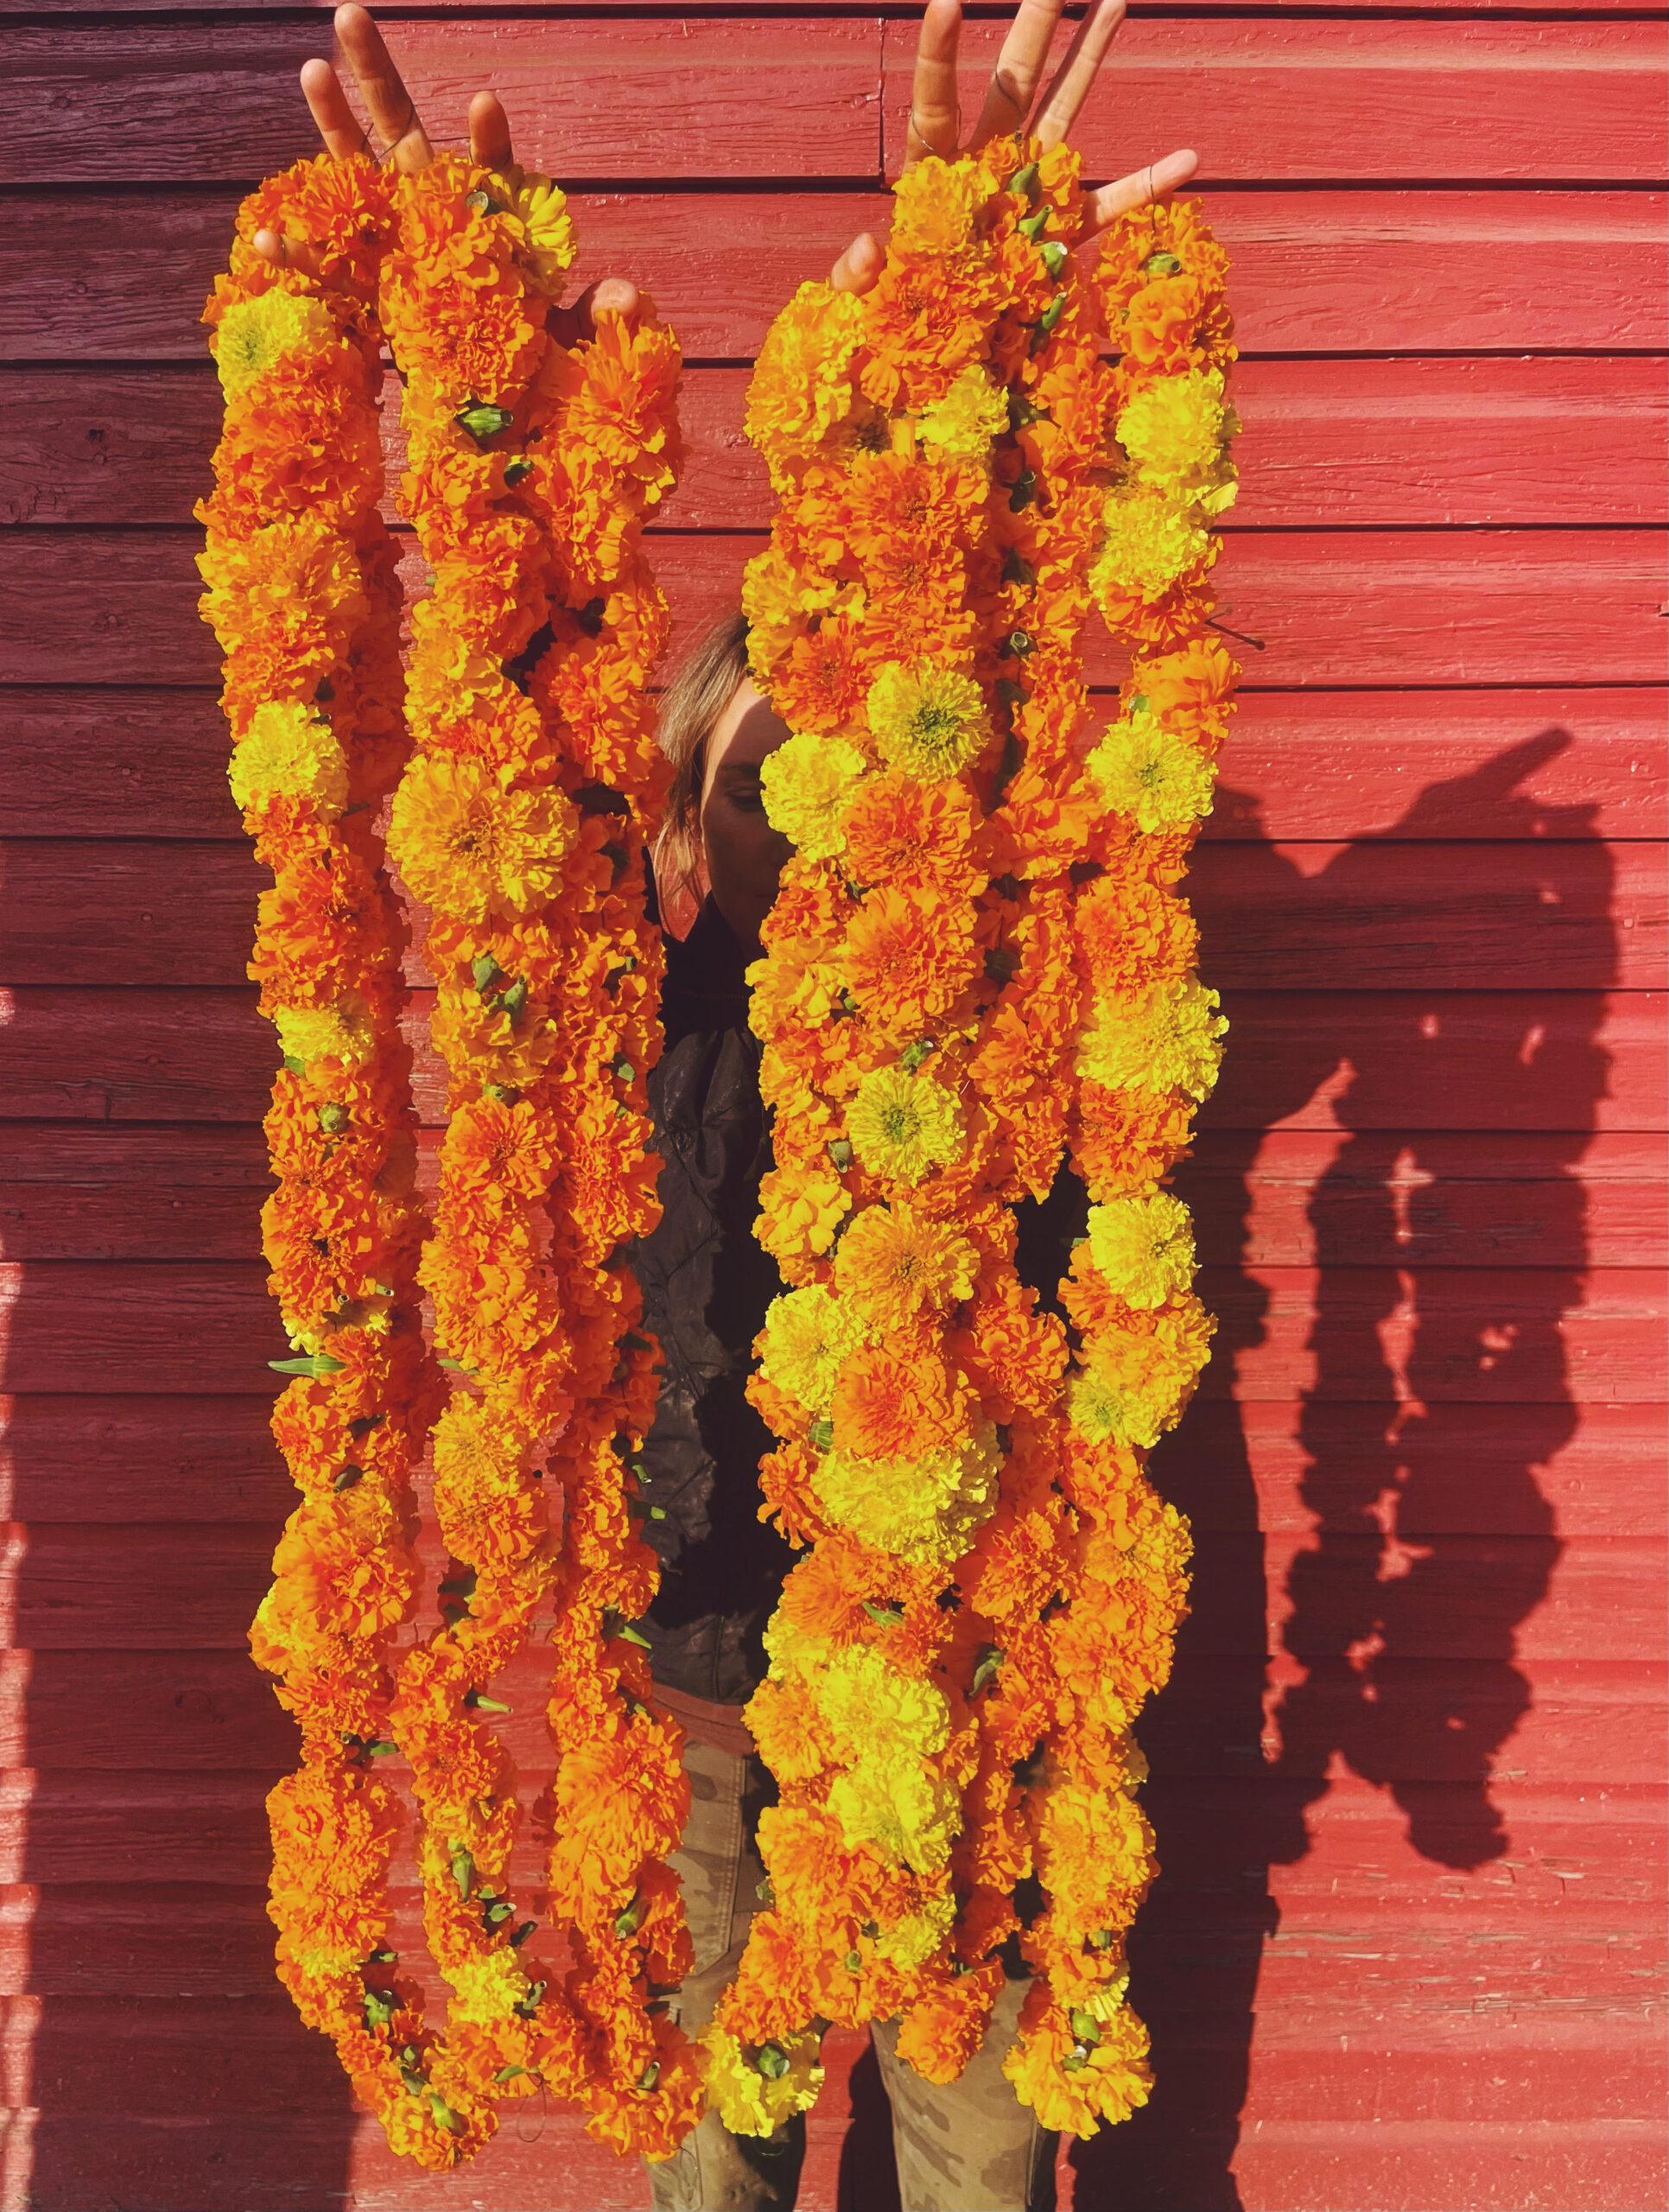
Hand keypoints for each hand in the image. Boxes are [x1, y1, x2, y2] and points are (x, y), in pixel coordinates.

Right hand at [255, 3, 637, 341]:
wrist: (509, 418)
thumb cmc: (547, 371)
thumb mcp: (582, 344)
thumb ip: (602, 316)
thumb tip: (622, 299)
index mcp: (493, 224)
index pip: (493, 171)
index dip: (488, 140)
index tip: (484, 104)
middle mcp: (439, 220)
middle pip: (405, 137)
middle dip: (378, 77)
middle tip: (352, 10)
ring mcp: (400, 250)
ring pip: (359, 176)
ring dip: (333, 127)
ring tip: (310, 68)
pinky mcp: (376, 295)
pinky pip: (333, 270)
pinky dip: (302, 256)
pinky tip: (268, 235)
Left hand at [829, 0, 1197, 294]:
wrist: (933, 355)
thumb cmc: (888, 320)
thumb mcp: (865, 301)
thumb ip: (858, 277)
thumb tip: (870, 246)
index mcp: (935, 173)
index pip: (936, 104)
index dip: (939, 56)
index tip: (946, 1)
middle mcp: (987, 163)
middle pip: (1012, 81)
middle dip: (1034, 23)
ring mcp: (1030, 189)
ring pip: (1064, 111)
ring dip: (1090, 56)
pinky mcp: (1064, 231)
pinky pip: (1112, 204)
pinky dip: (1150, 186)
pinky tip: (1188, 159)